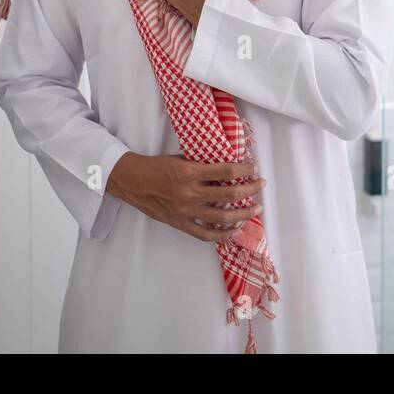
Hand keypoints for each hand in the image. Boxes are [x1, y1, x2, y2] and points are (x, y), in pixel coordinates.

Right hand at [107, 151, 265, 241]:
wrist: (132, 182)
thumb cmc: (157, 167)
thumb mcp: (182, 158)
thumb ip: (203, 164)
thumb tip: (228, 165)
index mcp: (190, 172)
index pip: (226, 170)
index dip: (244, 169)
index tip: (254, 168)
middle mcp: (190, 192)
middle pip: (229, 194)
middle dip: (250, 189)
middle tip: (261, 185)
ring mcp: (186, 210)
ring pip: (222, 217)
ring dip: (243, 214)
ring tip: (256, 209)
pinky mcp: (180, 223)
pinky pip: (205, 234)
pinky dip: (223, 234)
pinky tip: (235, 230)